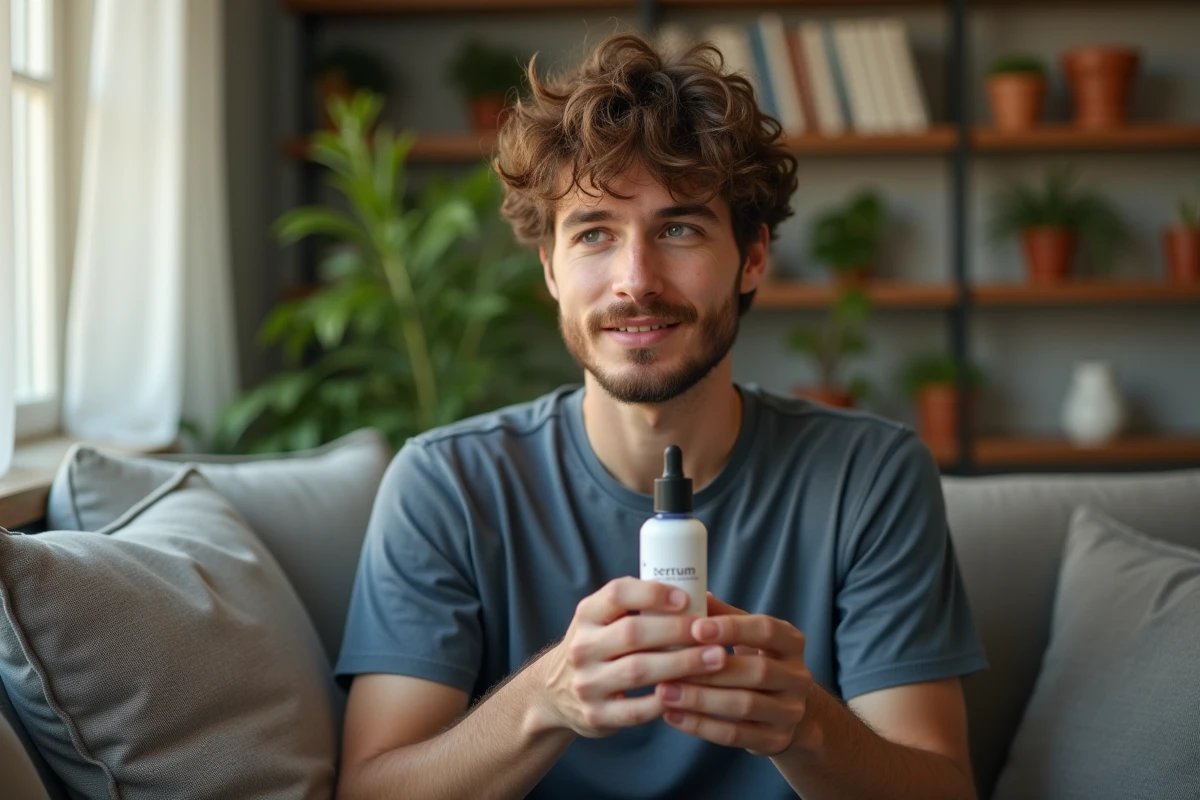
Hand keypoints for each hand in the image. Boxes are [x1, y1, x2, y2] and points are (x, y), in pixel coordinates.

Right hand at [535, 577, 728, 737]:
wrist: (556, 692)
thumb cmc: (598, 646)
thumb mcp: (602, 619)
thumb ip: (636, 607)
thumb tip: (697, 595)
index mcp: (586, 614)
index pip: (617, 594)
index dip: (653, 594)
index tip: (686, 598)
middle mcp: (582, 647)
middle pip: (633, 632)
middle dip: (677, 631)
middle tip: (711, 632)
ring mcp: (587, 683)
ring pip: (638, 671)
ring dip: (682, 664)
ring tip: (716, 659)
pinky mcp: (595, 715)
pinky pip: (637, 710)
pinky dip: (666, 700)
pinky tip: (691, 693)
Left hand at [655, 593, 812, 756]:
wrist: (786, 710)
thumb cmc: (757, 660)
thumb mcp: (748, 636)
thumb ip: (722, 615)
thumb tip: (689, 593)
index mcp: (791, 642)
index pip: (766, 630)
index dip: (732, 628)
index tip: (695, 627)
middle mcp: (798, 676)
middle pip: (756, 672)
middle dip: (708, 669)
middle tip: (668, 665)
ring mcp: (790, 711)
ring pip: (744, 706)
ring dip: (700, 699)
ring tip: (663, 692)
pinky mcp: (776, 740)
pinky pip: (736, 734)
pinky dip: (701, 726)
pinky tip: (673, 715)